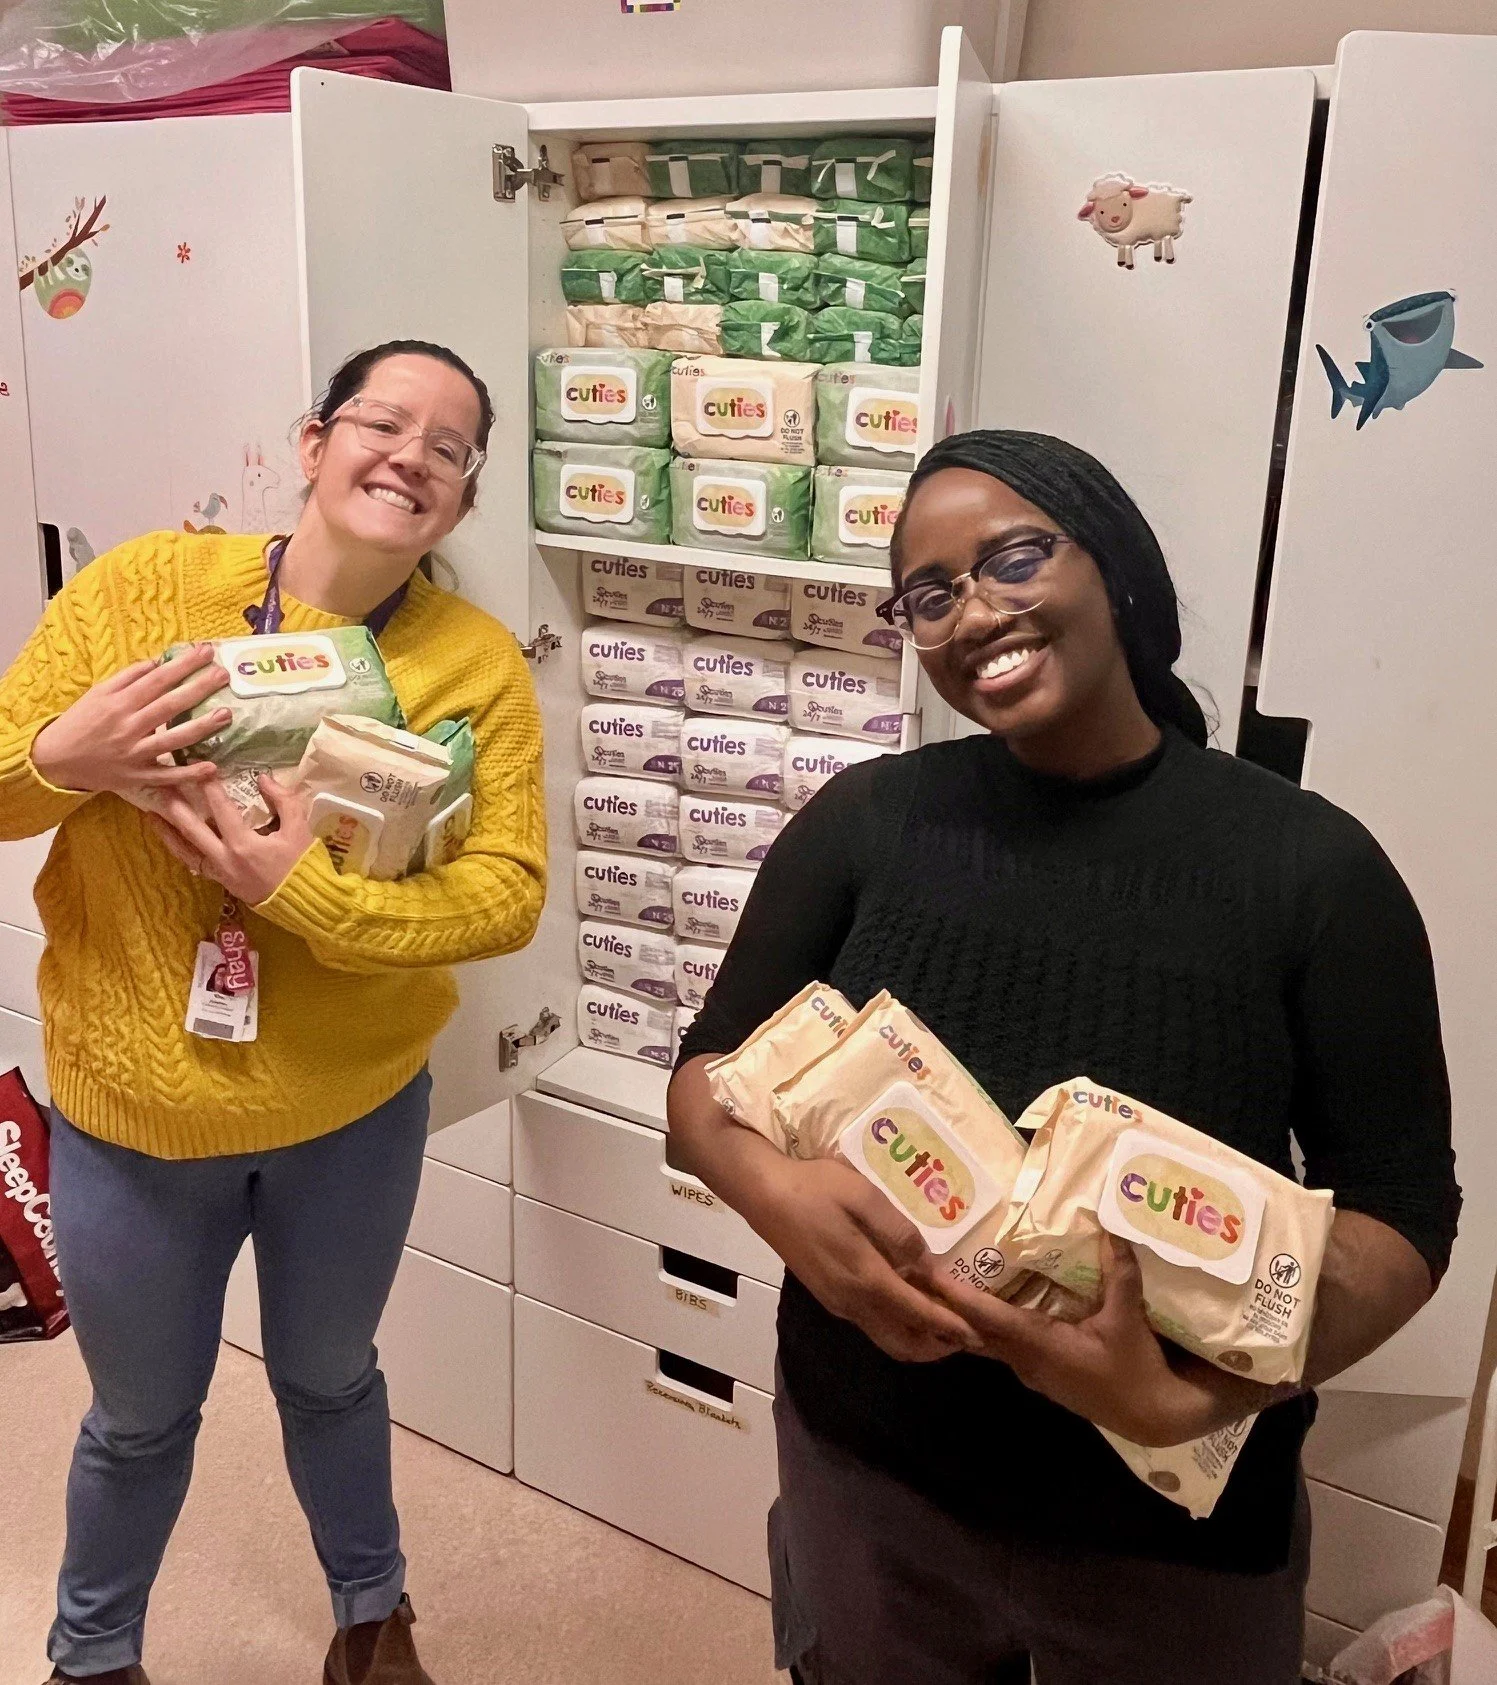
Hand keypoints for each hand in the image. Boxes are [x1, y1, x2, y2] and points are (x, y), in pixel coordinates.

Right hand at [30, 644, 231, 797]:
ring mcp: (134, 754)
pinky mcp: (137, 777)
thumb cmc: (81, 722)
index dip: (183, 666)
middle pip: (170, 705)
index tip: (206, 652)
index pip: (158, 680)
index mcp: (119, 703)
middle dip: (199, 688)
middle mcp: (128, 727)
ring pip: (173, 740)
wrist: (55, 759)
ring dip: (202, 728)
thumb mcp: (98, 693)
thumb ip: (128, 677)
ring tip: (226, 715)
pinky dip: (188, 773)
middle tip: (224, 675)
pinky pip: (166, 776)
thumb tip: (159, 662)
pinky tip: (211, 766)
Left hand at [151, 774, 314, 904]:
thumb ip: (283, 800)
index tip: (200, 766)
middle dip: (176, 805)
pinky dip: (179, 849)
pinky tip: (171, 838)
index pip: (221, 809)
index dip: (209, 786)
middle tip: (163, 784)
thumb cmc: (303, 865)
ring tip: (151, 813)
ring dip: (167, 829)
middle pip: (192, 828)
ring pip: (185, 849)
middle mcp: (224, 858)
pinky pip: (193, 862)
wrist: (304, 902)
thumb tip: (263, 778)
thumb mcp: (299, 829)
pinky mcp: (220, 880)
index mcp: (243, 844)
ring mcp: (220, 872)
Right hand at [749, 1155, 982, 1363]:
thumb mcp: (864, 1197)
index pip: (917, 1313)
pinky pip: (870, 1323)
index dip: (949, 1325)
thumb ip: (899, 1232)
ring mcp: (837, 1301)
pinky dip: (897, 1325)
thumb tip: (927, 1263)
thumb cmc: (815, 1189)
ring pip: (884, 1337)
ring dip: (917, 1337)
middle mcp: (852, 1301)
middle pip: (901, 1341)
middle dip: (937, 1345)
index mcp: (865, 1277)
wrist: (764, 1195)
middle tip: (966, 1334)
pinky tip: (909, 1302)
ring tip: (945, 1322)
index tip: (978, 1333)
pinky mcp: (828, 1295)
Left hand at [933, 1236, 1261, 1445]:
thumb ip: (1120, 1274)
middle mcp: (1026, 1361)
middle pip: (975, 1332)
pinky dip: (988, 1326)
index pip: (988, 1319)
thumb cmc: (1137, 1370)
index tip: (929, 1276)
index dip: (958, 1298)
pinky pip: (1004, 1346)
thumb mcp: (1129, 1320)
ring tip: (943, 1284)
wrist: (1154, 1416)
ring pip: (987, 1342)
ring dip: (966, 1317)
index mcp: (1040, 1346)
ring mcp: (1032, 1371)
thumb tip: (1112, 1229)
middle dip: (948, 1306)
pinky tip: (986, 1305)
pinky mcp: (1042, 1374)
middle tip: (922, 1273)